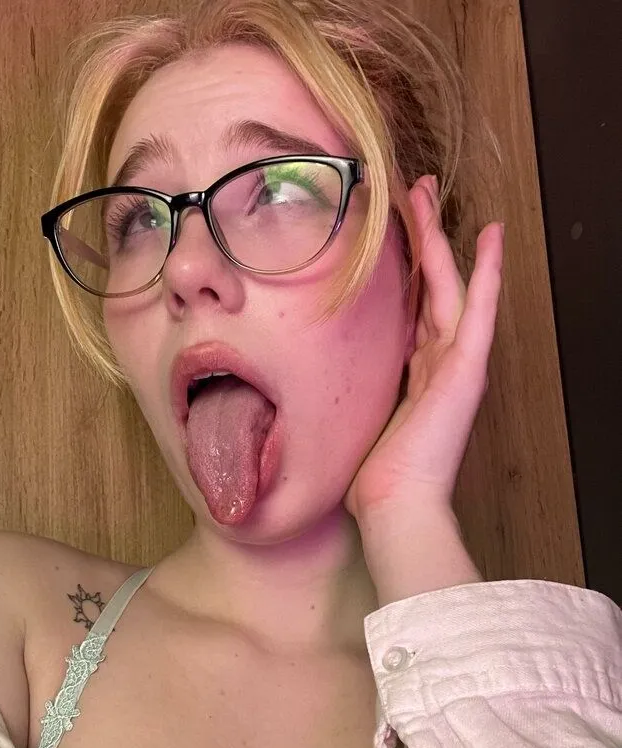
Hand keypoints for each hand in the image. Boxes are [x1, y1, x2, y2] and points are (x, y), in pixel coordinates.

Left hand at [344, 174, 504, 522]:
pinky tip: (491, 236)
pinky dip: (488, 272)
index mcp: (413, 377)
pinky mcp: (468, 369)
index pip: (410, 313)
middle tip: (411, 199)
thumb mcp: (350, 423)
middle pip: (431, 289)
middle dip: (421, 243)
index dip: (403, 276)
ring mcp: (457, 365)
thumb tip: (301, 390)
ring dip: (441, 240)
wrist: (395, 505)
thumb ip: (343, 398)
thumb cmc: (370, 479)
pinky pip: (479, 309)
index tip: (389, 245)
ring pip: (449, 287)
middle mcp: (438, 365)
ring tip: (430, 196)